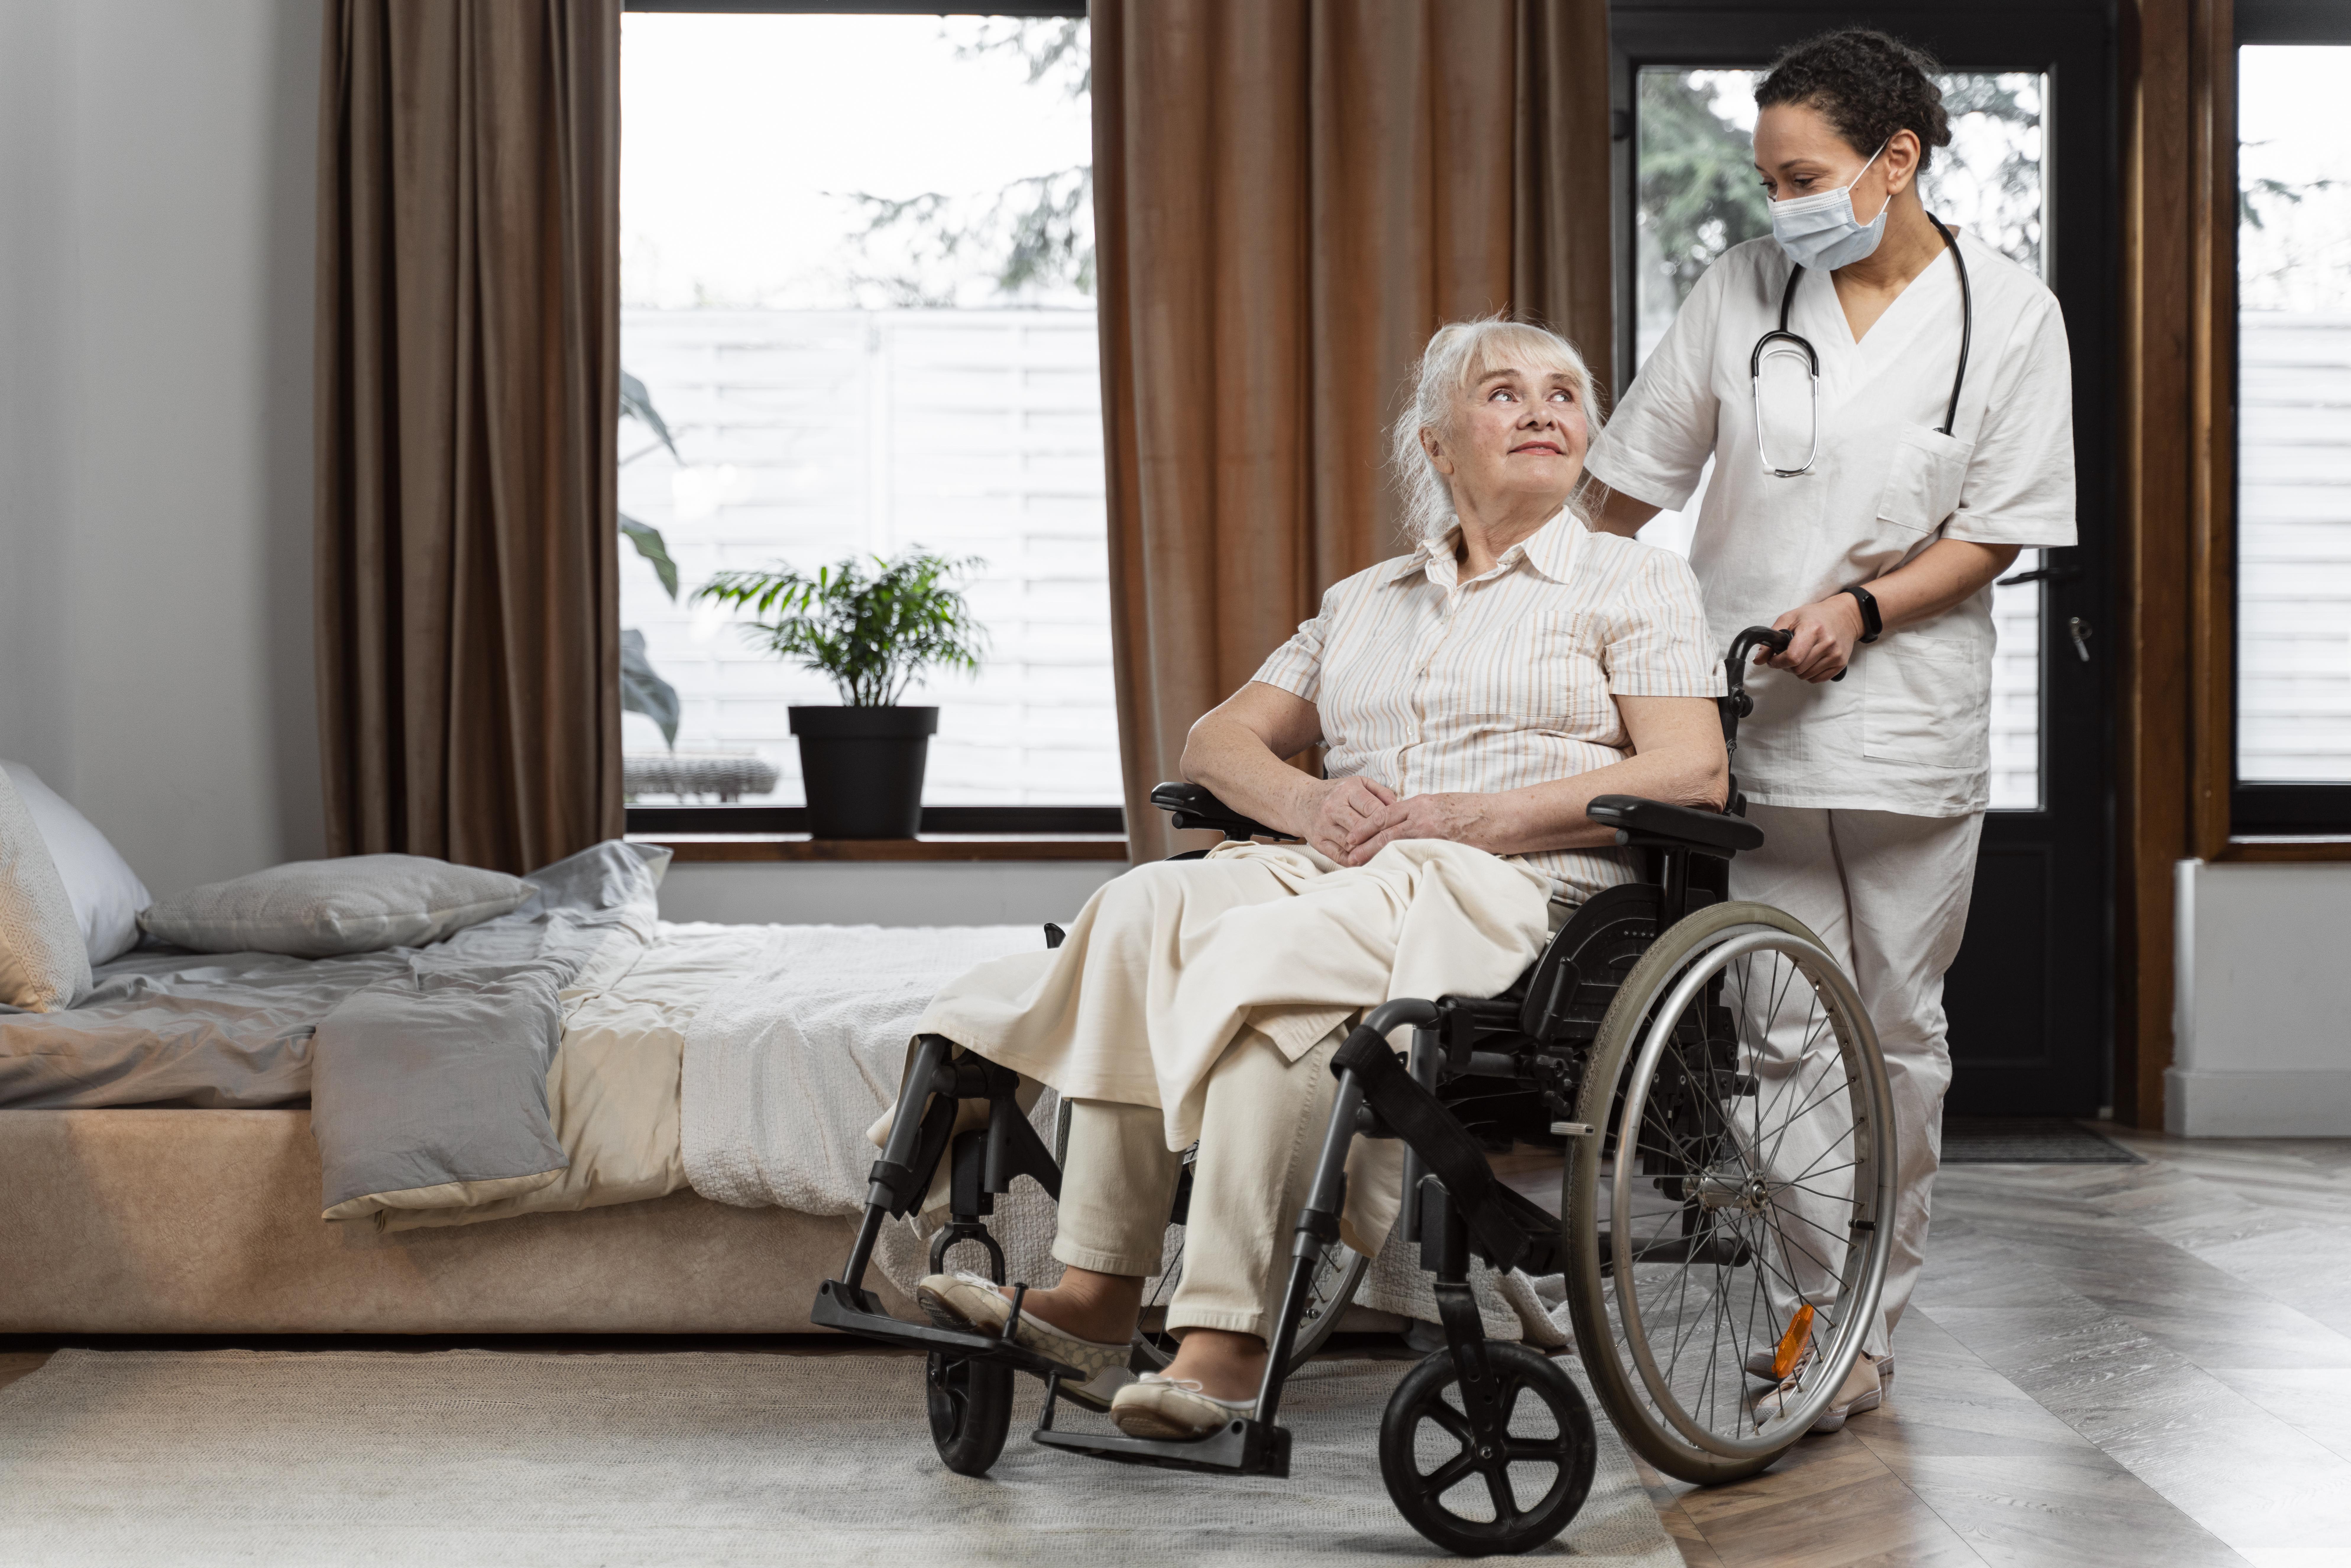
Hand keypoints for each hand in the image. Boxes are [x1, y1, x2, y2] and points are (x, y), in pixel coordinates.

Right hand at [1301, 776, 1397, 863]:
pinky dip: (1354, 860)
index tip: (1394, 824)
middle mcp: (1333, 808)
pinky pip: (1339, 856)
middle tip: (1389, 840)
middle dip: (1378, 836)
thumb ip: (1381, 792)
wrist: (1301, 801)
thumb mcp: (1358, 783)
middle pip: (1363, 828)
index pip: (1372, 809)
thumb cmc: (1336, 793)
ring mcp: (1323, 826)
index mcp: (1346, 791)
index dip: (1386, 819)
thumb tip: (1397, 808)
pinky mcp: (1317, 842)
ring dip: (1367, 849)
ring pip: (1352, 845)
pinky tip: (1362, 857)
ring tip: (1377, 849)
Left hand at [1346, 792, 1496, 865]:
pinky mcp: (1441, 844)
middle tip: (1345, 853)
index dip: (1365, 826)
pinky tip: (1388, 870)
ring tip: (1357, 863)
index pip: (1385, 814)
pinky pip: (1414, 854)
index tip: (1351, 837)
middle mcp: (1422, 814)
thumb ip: (1423, 814)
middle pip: (1384, 827)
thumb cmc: (1475, 811)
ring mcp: (1431, 829)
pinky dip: (1398, 861)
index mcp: (1421, 803)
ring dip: (1373, 852)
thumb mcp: (1444, 805)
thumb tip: (1407, 827)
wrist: (1500, 816)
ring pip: (1394, 840)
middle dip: (1362, 841)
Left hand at [1760, 594, 1864, 683]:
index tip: (1774, 658)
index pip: (1792, 657)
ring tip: (1801, 656)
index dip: (1778, 662)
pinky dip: (1809, 674)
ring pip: (1805, 676)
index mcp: (1812, 630)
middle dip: (1787, 666)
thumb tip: (1758, 660)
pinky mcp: (1841, 664)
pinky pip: (1817, 680)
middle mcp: (1827, 643)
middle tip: (1788, 655)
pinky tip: (1811, 660)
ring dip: (1798, 670)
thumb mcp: (1789, 619)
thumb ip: (1771, 639)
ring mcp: (1836, 655)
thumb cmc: (1814, 616)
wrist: (1843, 616)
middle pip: (1797, 669)